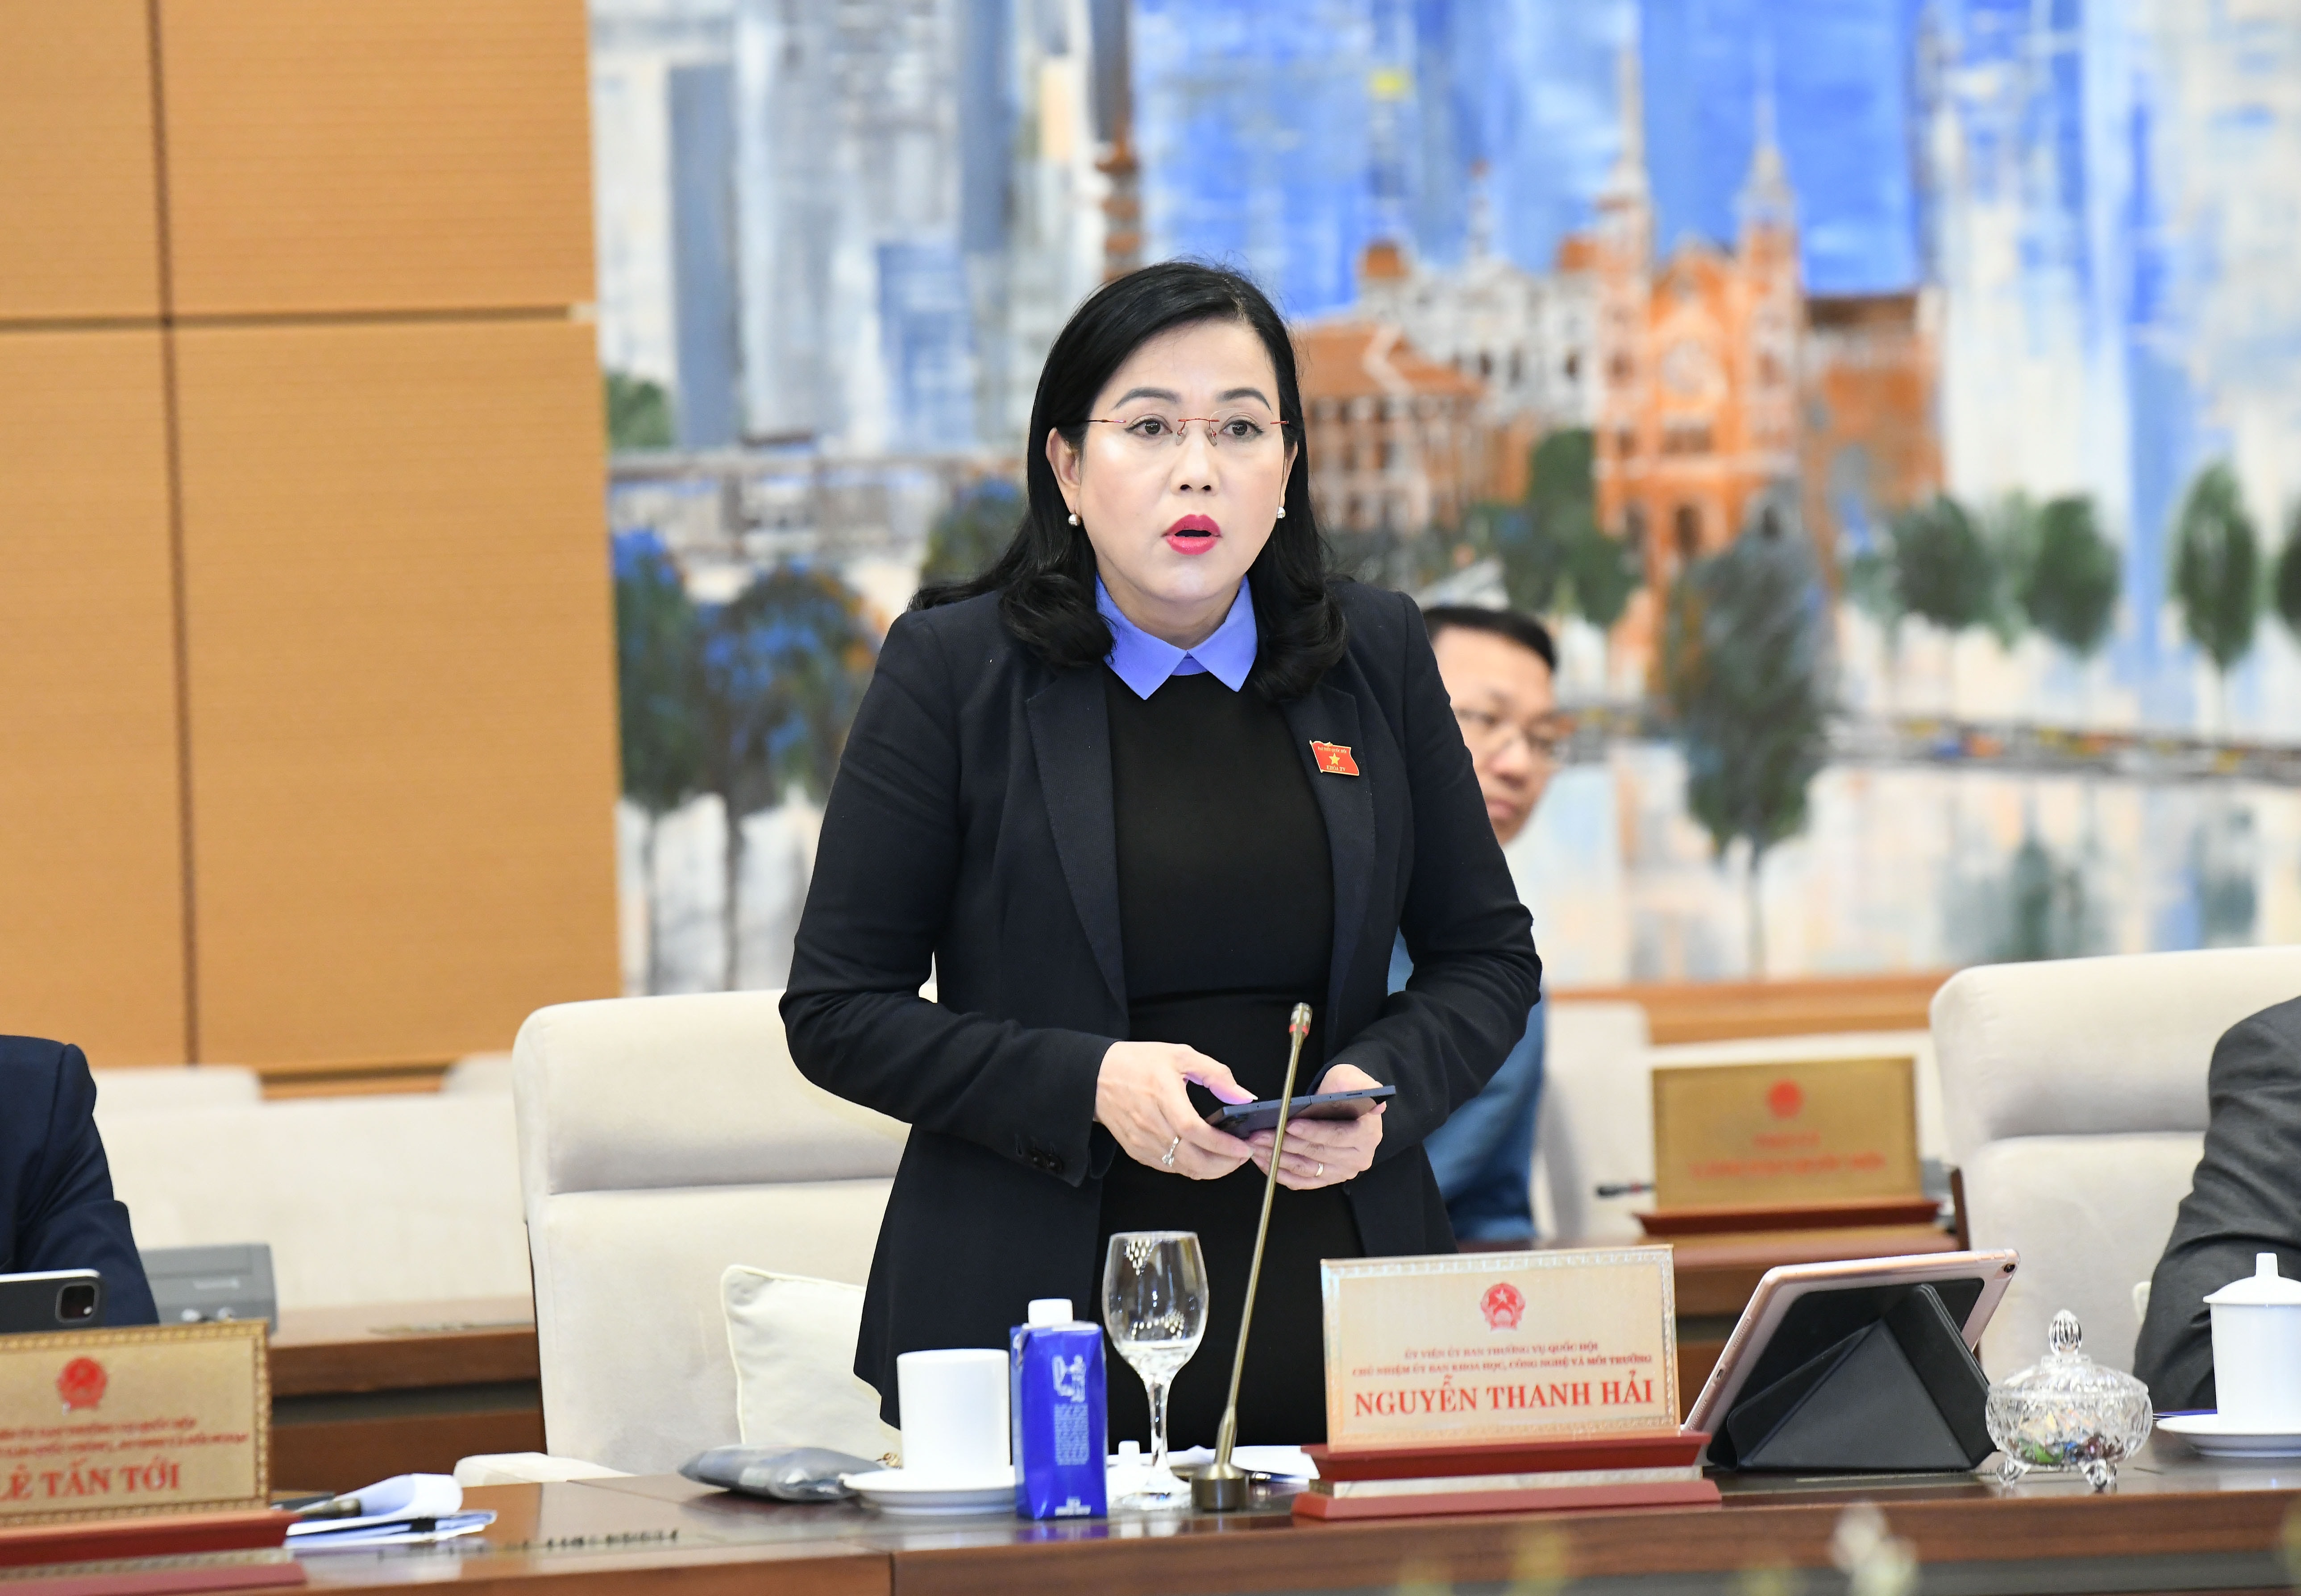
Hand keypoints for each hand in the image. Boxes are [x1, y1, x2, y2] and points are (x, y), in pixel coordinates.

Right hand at [1095, 1041, 1256, 1178]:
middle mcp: (1150, 1122)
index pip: (1194, 1130)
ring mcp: (1141, 1140)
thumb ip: (1216, 1074)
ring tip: (1227, 1158)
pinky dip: (1190, 1168)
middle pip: (1191, 1158)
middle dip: (1223, 1164)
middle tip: (1241, 1156)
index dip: (1222, 1145)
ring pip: (1182, 1168)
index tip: (1243, 1147)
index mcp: (1162, 1094)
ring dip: (1210, 1170)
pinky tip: (1203, 1158)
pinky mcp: (1136, 1150)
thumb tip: (1243, 1096)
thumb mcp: (1181, 1055)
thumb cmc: (1139, 1063)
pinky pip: (1168, 1168)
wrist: (1097, 1076)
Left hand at [1246, 1063, 1385, 1189]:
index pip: (1336, 1135)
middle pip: (1316, 1153)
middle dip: (1284, 1143)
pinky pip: (1301, 1181)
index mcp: (1367, 1134)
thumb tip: (1358, 1096)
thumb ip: (1353, 1085)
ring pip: (1305, 1169)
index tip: (1289, 1125)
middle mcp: (1358, 1157)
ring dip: (1277, 1158)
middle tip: (1260, 1134)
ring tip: (1256, 1145)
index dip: (1312, 1131)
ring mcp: (1341, 1171)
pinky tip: (1263, 1160)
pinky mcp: (1326, 1179)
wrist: (1345, 1105)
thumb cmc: (1344, 1089)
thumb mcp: (1351, 1077)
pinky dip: (1280, 1172)